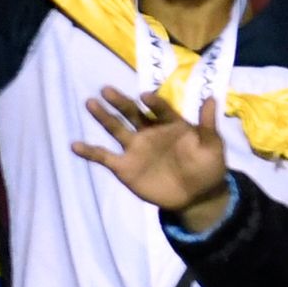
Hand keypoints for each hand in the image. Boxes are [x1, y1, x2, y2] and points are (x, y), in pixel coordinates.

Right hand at [71, 89, 230, 226]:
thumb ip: (208, 125)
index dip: (154, 103)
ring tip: (90, 103)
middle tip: (106, 89)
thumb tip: (212, 98)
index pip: (160, 110)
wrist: (196, 197)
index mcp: (170, 125)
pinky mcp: (124, 166)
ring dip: (103, 117)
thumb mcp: (213, 147)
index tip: (145, 97)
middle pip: (132, 113)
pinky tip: (75, 145)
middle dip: (120, 102)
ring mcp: (134, 149)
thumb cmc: (207, 168)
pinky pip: (104, 157)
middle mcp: (149, 132)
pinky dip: (89, 151)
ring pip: (116, 129)